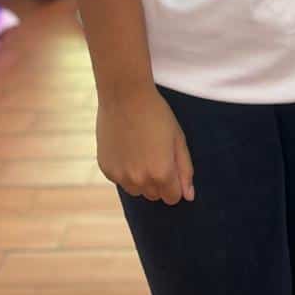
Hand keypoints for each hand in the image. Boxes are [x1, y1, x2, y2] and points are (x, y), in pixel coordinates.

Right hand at [96, 84, 194, 204]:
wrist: (125, 96)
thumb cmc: (156, 114)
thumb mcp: (178, 139)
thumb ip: (185, 170)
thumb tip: (188, 196)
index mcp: (162, 173)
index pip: (173, 198)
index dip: (175, 183)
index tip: (171, 165)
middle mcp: (140, 180)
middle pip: (154, 195)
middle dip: (159, 181)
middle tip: (156, 153)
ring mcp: (120, 176)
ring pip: (136, 190)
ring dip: (141, 178)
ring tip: (141, 150)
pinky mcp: (106, 169)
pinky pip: (120, 179)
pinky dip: (125, 170)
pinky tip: (126, 147)